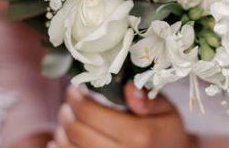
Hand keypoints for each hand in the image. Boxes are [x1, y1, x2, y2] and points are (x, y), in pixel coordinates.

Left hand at [49, 82, 197, 147]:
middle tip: (69, 102)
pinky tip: (61, 140)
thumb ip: (148, 99)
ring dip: (62, 131)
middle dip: (67, 112)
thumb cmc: (166, 131)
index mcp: (140, 135)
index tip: (75, 88)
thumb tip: (128, 87)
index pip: (91, 114)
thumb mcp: (167, 110)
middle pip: (77, 132)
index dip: (76, 98)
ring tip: (68, 118)